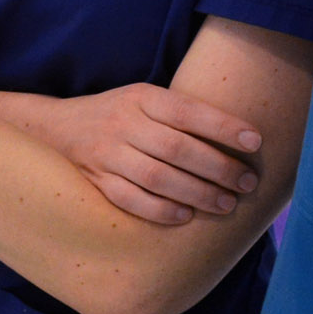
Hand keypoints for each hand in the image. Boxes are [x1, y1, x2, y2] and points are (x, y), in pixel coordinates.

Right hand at [42, 84, 261, 225]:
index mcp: (140, 97)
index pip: (187, 111)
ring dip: (197, 193)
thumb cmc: (120, 115)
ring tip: (226, 204)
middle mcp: (122, 123)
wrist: (57, 128)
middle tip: (247, 183)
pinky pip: (130, 200)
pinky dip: (161, 210)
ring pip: (157, 177)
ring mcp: (106, 153)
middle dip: (218, 168)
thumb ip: (181, 114)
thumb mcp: (145, 99)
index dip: (222, 126)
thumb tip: (241, 139)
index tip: (255, 141)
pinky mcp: (96, 181)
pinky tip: (186, 216)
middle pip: (176, 148)